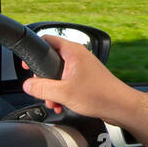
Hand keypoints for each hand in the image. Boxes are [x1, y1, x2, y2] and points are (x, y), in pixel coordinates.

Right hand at [20, 34, 135, 122]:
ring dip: (53, 90)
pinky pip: (68, 83)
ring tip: (55, 103)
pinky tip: (63, 105)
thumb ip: (42, 88)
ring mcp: (83, 67)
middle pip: (50, 61)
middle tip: (43, 91)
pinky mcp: (86, 79)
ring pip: (59, 75)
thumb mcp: (63, 93)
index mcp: (73, 51)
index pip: (46, 40)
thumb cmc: (100, 96)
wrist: (120, 106)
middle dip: (44, 80)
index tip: (27, 66)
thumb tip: (27, 85)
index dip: (34, 52)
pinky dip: (62, 93)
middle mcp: (78, 56)